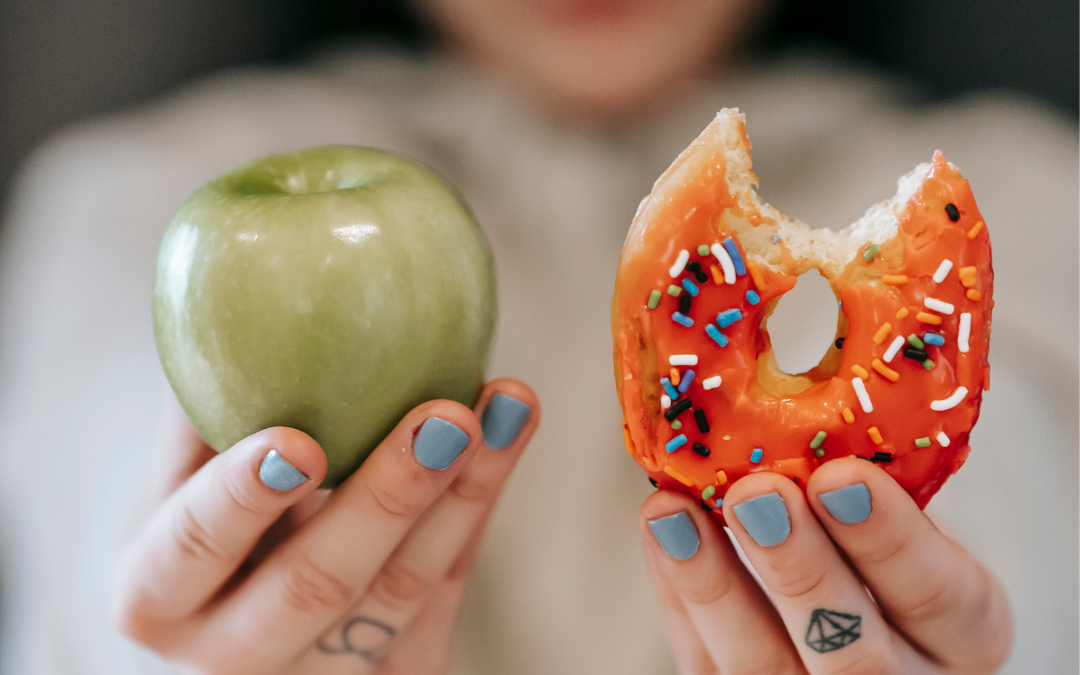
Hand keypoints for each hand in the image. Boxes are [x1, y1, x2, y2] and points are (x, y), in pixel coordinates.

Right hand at [113, 379, 538, 673]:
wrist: (242, 619)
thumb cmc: (208, 523)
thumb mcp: (184, 478)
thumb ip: (204, 407)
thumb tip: (230, 279)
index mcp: (159, 595)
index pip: (194, 549)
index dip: (241, 498)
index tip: (299, 440)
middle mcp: (231, 656)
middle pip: (316, 588)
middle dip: (388, 500)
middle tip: (445, 419)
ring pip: (401, 595)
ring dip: (463, 496)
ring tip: (508, 408)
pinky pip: (444, 591)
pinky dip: (476, 510)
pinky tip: (506, 437)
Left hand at [640, 458, 1012, 674]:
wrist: (850, 616)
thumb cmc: (883, 548)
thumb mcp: (908, 518)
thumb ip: (876, 487)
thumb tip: (803, 402)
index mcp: (963, 634)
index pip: (942, 600)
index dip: (891, 541)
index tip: (841, 475)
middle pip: (856, 656)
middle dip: (801, 570)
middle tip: (755, 493)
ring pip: (766, 671)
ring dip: (713, 586)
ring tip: (673, 513)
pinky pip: (706, 665)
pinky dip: (678, 595)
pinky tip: (663, 535)